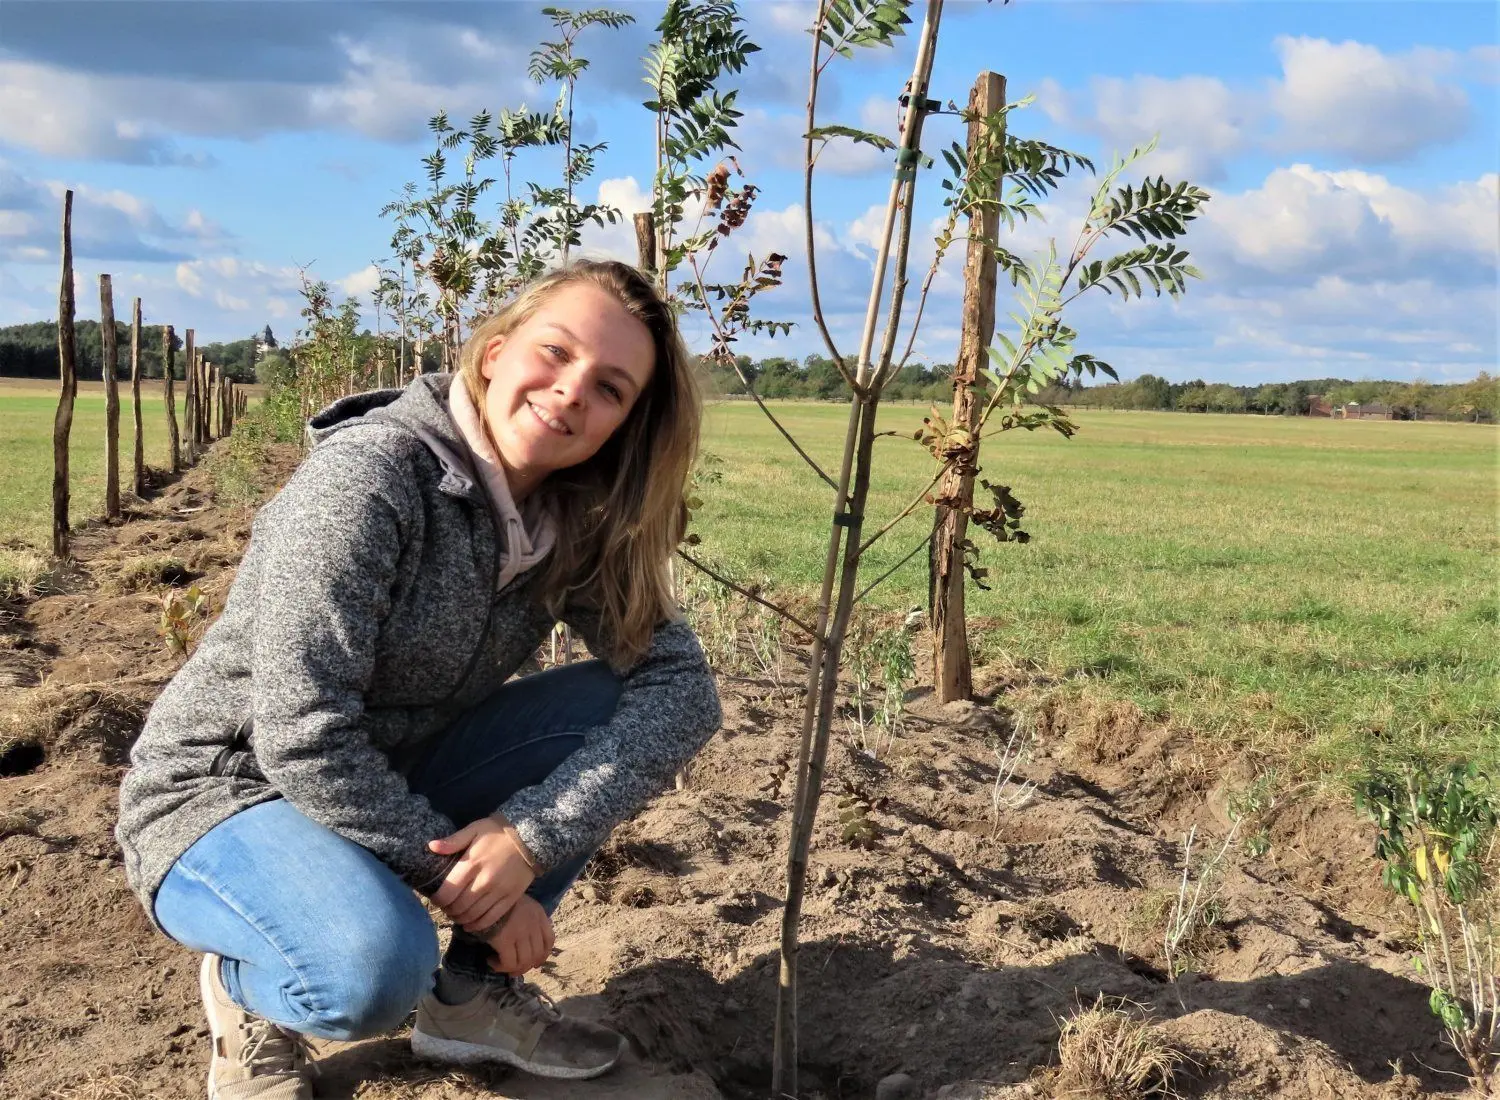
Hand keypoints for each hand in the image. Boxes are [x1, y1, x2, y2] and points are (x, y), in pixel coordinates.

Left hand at [429, 817, 536, 932]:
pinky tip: (470, 924)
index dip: (438, 900)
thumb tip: (431, 846)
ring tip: (456, 914)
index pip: (447, 892)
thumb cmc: (497, 832)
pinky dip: (477, 925)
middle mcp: (484, 881)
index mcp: (471, 864)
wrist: (530, 837)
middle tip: (446, 907)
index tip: (436, 898)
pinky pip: (490, 918)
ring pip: (472, 915)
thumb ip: (453, 841)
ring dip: (460, 919)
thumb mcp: (474, 829)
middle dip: (448, 910)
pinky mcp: (510, 899)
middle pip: (458, 907)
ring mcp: (498, 892)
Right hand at [484, 895, 554, 976]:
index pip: (549, 940)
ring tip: (500, 966)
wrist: (482, 894)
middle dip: (526, 966)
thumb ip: (529, 919)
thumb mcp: (520, 903)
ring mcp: (520, 932)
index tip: (534, 963)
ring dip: (513, 969)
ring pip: (524, 962)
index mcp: (538, 913)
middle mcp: (533, 924)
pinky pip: (509, 963)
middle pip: (537, 954)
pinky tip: (491, 961)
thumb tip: (531, 942)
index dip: (543, 955)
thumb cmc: (497, 900)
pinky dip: (501, 967)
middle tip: (513, 968)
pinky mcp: (505, 940)